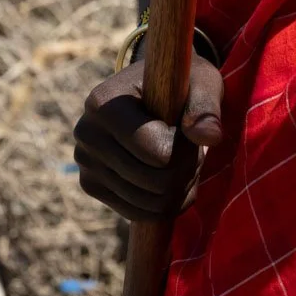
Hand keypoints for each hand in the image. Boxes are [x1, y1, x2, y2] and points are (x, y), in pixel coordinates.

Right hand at [72, 51, 223, 223]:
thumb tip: (210, 137)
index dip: (185, 148)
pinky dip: (164, 203)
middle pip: (155, 181)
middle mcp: (87, 134)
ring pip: (149, 203)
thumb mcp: (200, 82)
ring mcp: (86, 163)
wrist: (152, 90)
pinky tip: (170, 177)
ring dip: (178, 187)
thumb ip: (206, 106)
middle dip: (186, 169)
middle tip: (192, 148)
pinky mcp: (91, 185)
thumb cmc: (180, 84)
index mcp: (104, 103)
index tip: (189, 128)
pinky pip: (137, 213)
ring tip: (183, 159)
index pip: (159, 153)